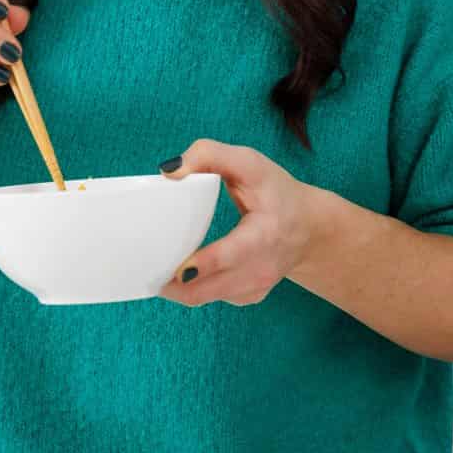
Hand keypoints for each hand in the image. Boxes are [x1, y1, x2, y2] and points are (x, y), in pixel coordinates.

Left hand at [156, 139, 316, 307]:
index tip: (175, 269)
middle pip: (208, 288)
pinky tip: (178, 271)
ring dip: (176, 288)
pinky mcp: (249, 296)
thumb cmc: (276, 192)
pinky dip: (191, 288)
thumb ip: (210, 155)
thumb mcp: (250, 163)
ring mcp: (255, 287)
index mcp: (265, 234)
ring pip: (204, 297)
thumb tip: (170, 172)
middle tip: (143, 267)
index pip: (230, 255)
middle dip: (173, 284)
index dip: (202, 264)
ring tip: (151, 269)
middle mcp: (262, 268)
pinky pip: (211, 298)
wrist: (310, 227)